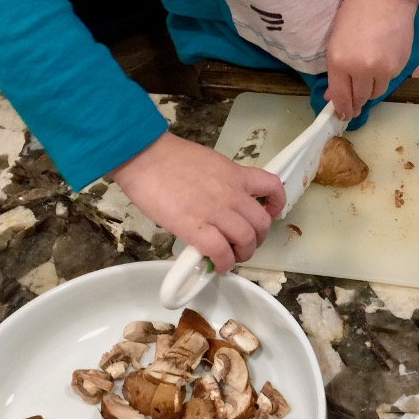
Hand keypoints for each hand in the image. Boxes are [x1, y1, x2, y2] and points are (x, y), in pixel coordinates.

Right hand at [109, 132, 285, 271]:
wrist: (142, 154)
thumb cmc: (166, 157)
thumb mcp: (207, 163)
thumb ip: (219, 183)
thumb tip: (217, 204)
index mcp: (235, 174)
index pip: (272, 186)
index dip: (276, 204)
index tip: (268, 212)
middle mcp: (232, 193)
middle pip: (262, 223)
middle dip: (258, 239)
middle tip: (244, 243)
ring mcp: (216, 211)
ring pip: (247, 240)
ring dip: (242, 254)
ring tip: (231, 257)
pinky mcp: (197, 227)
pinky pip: (221, 252)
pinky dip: (223, 263)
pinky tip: (217, 264)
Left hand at [324, 0, 418, 119]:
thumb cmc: (355, 12)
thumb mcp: (336, 41)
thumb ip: (336, 71)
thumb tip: (333, 96)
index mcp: (340, 62)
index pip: (340, 96)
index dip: (342, 109)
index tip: (344, 116)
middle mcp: (361, 70)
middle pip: (359, 98)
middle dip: (356, 103)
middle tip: (355, 108)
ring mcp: (383, 70)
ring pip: (375, 92)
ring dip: (370, 89)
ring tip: (368, 78)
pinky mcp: (398, 66)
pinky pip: (388, 80)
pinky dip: (383, 76)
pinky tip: (381, 60)